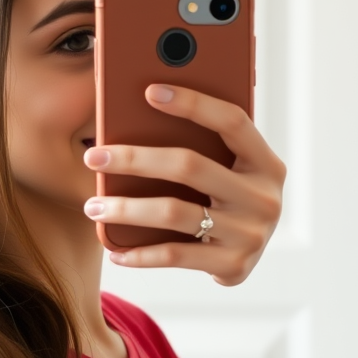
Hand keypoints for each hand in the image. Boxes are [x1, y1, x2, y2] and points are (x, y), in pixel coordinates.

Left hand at [82, 84, 285, 285]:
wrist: (247, 259)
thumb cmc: (224, 200)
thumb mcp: (227, 170)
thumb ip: (202, 145)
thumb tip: (138, 112)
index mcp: (265, 162)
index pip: (232, 121)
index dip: (193, 103)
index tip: (149, 91)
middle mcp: (264, 196)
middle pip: (190, 166)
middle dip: (134, 159)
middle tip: (94, 156)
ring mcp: (250, 233)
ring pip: (174, 212)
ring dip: (126, 208)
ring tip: (93, 205)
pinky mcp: (233, 265)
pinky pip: (174, 255)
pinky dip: (139, 253)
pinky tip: (113, 250)